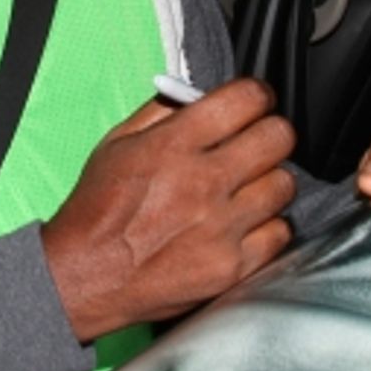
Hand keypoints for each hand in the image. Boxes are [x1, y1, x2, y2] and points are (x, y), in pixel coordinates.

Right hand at [43, 77, 296, 342]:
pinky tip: (245, 225)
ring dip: (269, 181)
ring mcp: (221, 226)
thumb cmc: (97, 210)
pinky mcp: (232, 265)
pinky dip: (267, 226)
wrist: (85, 276)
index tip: (256, 103)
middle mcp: (203, 182)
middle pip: (278, 138)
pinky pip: (280, 232)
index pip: (246, 99)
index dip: (257, 95)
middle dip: (271, 133)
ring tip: (248, 189)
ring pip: (284, 184)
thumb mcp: (117, 144)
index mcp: (174, 145)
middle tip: (258, 143)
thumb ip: (162, 112)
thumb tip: (199, 94)